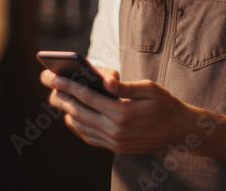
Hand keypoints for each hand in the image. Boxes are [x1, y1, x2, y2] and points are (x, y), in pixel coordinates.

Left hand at [39, 65, 201, 153]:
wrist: (177, 130)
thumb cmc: (163, 104)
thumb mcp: (149, 88)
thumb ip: (125, 86)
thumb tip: (105, 80)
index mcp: (123, 113)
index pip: (89, 97)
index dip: (70, 86)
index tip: (55, 78)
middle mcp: (116, 130)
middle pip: (80, 112)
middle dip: (62, 97)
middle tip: (48, 85)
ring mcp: (114, 142)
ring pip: (82, 126)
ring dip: (67, 112)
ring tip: (57, 98)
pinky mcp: (115, 148)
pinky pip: (90, 137)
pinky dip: (77, 127)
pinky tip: (72, 116)